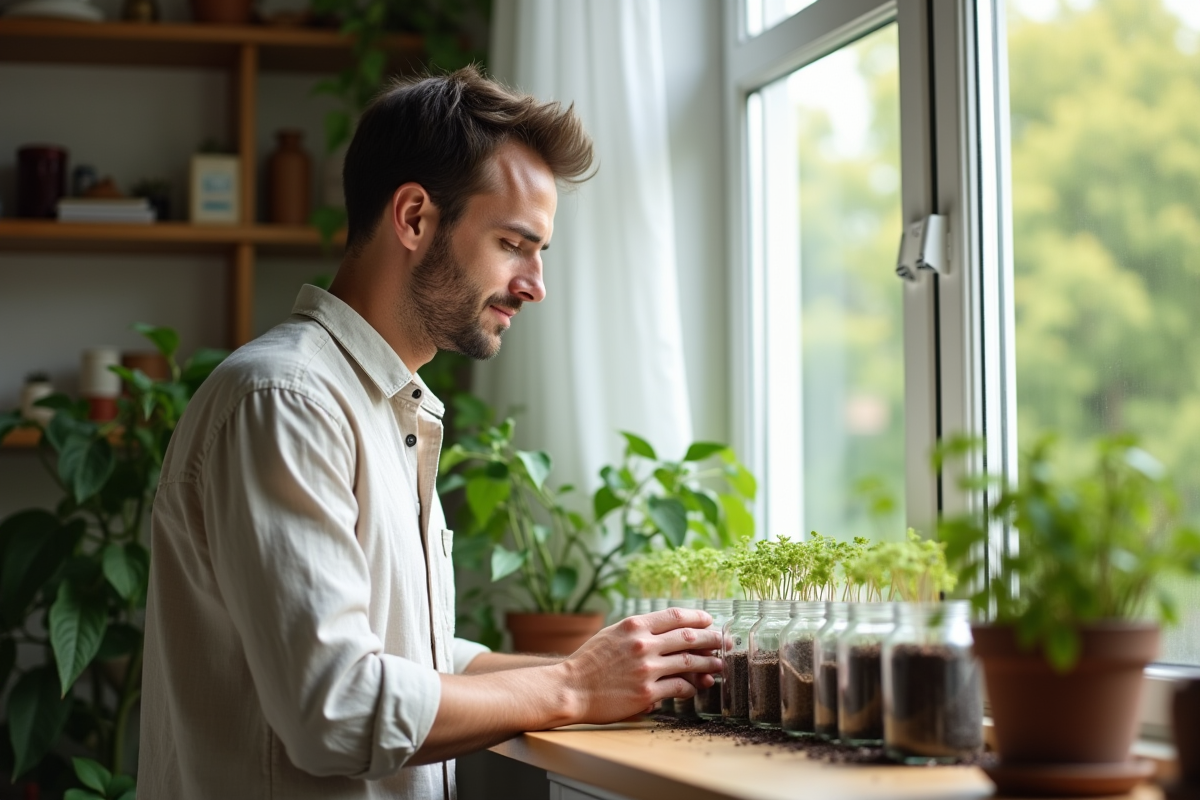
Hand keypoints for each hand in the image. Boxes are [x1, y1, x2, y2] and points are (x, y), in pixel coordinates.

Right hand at [553, 608, 722, 723]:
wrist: (570, 688)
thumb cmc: (589, 662)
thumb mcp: (612, 634)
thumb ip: (639, 631)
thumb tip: (668, 633)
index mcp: (634, 625)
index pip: (675, 615)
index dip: (697, 617)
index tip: (709, 620)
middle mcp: (642, 644)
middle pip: (688, 637)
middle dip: (712, 639)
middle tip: (726, 641)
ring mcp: (646, 669)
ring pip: (689, 662)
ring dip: (709, 663)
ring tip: (719, 665)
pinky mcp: (646, 693)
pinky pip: (678, 687)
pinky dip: (691, 686)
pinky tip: (698, 686)